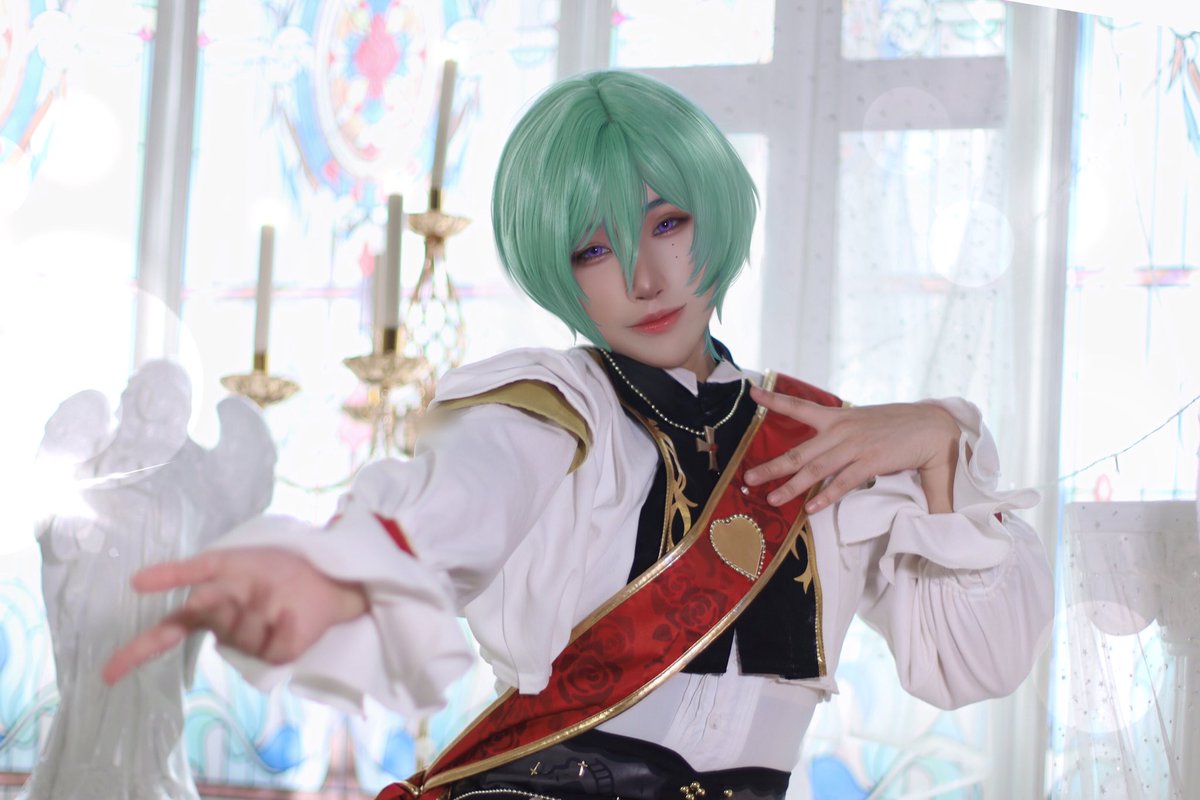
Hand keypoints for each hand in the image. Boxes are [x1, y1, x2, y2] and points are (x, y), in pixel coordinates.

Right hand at [102, 547, 367, 685]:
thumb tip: (136, 582)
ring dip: (259, 605)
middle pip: (209, 618)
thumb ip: (185, 571)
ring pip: (240, 631)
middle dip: (225, 597)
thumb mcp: (226, 561)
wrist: (324, 574)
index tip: (106, 675)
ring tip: (277, 595)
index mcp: (209, 611)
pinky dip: (285, 621)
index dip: (135, 654)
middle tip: (248, 585)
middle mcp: (225, 632)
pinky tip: (292, 612)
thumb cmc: (273, 566)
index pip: (165, 635)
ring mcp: (252, 647)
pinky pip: (274, 644)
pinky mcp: (280, 656)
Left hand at [743, 387, 959, 512]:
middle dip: (771, 466)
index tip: (752, 392)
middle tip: (747, 478)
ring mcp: (855, 446)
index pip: (800, 406)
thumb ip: (847, 443)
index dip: (774, 399)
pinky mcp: (872, 461)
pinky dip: (826, 496)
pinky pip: (843, 482)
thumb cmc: (901, 428)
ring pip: (815, 469)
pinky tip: (810, 509)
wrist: (936, 427)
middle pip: (799, 452)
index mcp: (839, 418)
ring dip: (791, 486)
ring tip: (771, 499)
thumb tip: (835, 455)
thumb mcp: (867, 425)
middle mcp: (841, 431)